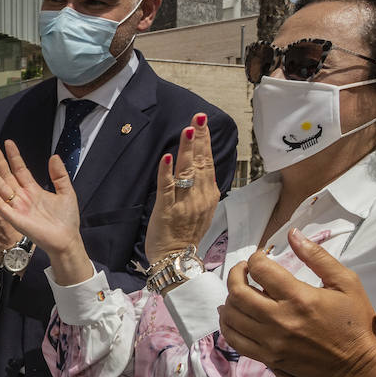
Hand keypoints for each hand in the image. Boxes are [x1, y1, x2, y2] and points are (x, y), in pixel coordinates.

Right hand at [0, 140, 93, 284]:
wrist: (67, 240)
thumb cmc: (67, 220)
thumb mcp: (66, 192)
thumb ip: (59, 175)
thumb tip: (54, 156)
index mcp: (33, 190)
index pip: (20, 170)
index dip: (14, 157)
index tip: (8, 143)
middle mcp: (22, 198)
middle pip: (7, 176)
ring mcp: (17, 208)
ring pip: (0, 189)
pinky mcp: (15, 220)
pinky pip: (1, 207)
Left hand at [145, 114, 220, 261]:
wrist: (176, 260)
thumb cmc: (185, 235)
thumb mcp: (201, 210)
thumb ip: (202, 190)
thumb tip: (201, 170)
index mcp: (208, 195)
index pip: (208, 162)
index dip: (205, 142)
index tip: (203, 122)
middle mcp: (200, 197)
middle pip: (201, 162)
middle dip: (200, 138)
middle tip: (199, 116)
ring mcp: (184, 203)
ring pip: (187, 171)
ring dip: (187, 149)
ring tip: (188, 129)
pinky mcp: (167, 210)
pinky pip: (167, 188)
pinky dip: (167, 172)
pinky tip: (167, 156)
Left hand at [217, 227, 375, 376]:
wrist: (360, 363)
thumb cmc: (355, 320)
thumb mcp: (346, 282)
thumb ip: (317, 256)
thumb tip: (292, 234)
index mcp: (300, 297)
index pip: (260, 270)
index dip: (255, 258)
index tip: (260, 258)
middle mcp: (281, 319)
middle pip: (238, 292)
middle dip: (236, 275)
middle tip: (244, 271)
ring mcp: (272, 341)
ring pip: (232, 316)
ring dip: (230, 299)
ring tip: (239, 292)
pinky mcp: (268, 357)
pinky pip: (234, 340)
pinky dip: (227, 325)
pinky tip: (233, 315)